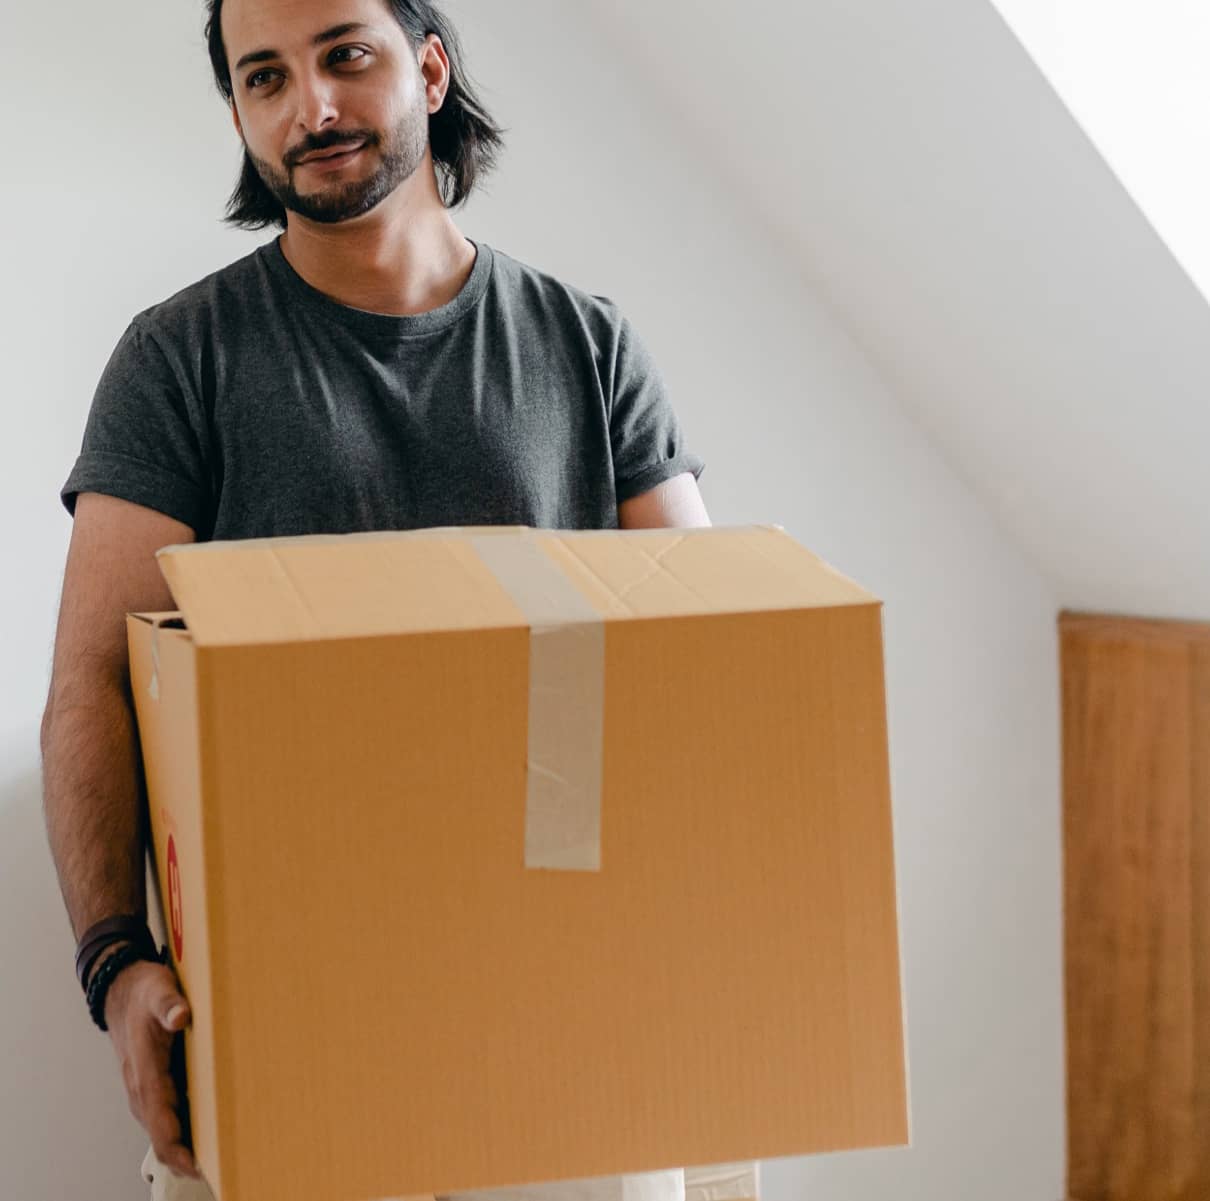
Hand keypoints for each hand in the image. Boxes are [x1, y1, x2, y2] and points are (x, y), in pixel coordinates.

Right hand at [102, 955, 201, 1179]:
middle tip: (223, 1168)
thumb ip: (170, 1004)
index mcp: (145, 1073)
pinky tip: (211, 1129)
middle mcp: (143, 1089)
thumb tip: (181, 1016)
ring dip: (188, 1146)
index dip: (179, 1151)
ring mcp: (146, 1089)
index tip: (200, 1168)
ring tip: (222, 1157)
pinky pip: (168, 1115)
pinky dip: (185, 1128)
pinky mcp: (154, 1083)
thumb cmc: (143, 992)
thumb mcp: (158, 990)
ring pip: (166, 1129)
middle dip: (188, 1159)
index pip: (161, 1125)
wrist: (121, 989)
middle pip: (164, 1137)